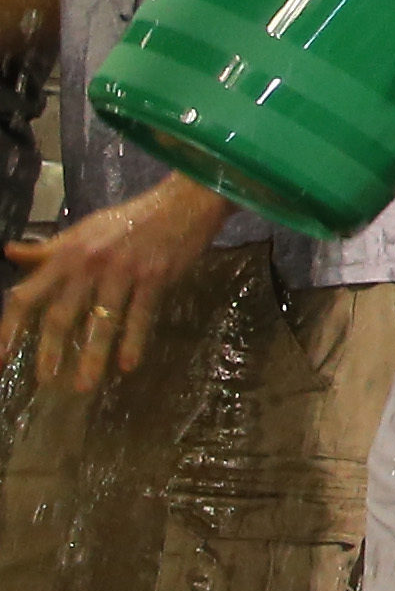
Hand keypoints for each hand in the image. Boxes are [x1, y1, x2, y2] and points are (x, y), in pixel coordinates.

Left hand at [0, 179, 230, 394]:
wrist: (181, 204)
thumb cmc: (128, 220)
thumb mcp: (82, 231)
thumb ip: (47, 248)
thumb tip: (10, 252)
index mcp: (66, 253)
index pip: (28, 294)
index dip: (11, 326)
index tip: (2, 355)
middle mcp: (89, 264)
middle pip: (62, 314)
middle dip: (51, 349)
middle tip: (44, 379)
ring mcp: (123, 272)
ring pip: (101, 321)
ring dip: (92, 356)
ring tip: (83, 385)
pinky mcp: (154, 278)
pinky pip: (140, 316)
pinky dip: (133, 342)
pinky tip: (128, 365)